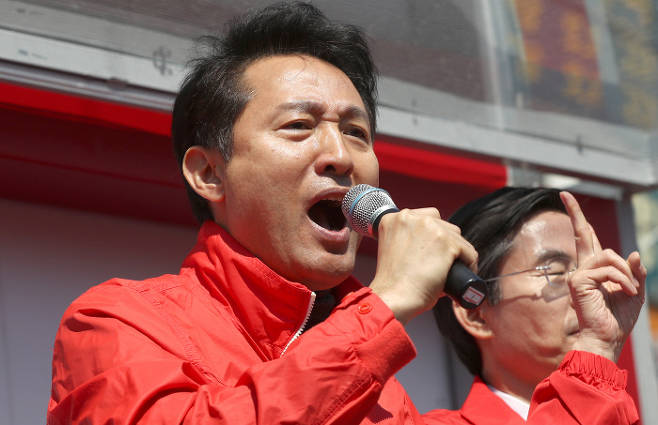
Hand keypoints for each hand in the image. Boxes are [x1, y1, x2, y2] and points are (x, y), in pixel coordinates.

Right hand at [369, 208, 477, 324]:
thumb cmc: (392, 283)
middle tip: (443, 263)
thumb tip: (430, 244)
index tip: (433, 251)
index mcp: (394, 218)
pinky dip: (470, 263)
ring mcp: (430, 228)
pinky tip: (465, 274)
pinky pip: (468, 251)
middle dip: (446, 243)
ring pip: (457, 237)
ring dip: (458, 253)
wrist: (394, 298)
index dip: (432, 236)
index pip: (425, 218)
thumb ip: (405, 240)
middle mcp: (410, 217)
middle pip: (443, 225)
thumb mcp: (392, 250)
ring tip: (453, 271)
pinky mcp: (446, 242)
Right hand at [560, 192, 645, 361]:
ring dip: (626, 273)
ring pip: (609, 256)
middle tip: (563, 193)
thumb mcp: (634, 291)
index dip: (578, 218)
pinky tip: (626, 293)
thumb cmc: (618, 319)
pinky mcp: (579, 281)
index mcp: (594, 269)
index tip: (565, 197)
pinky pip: (608, 270)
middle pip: (582, 234)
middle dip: (574, 212)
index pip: (586, 238)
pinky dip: (623, 280)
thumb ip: (634, 272)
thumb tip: (634, 253)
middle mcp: (583, 268)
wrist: (607, 339)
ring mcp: (579, 274)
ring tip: (630, 291)